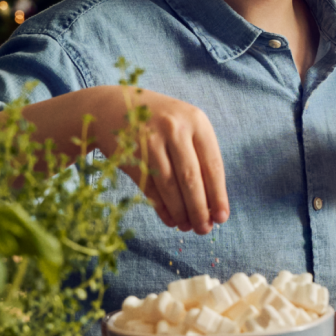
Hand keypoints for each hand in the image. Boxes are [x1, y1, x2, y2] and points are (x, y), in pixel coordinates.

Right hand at [24, 86, 228, 234]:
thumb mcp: (186, 127)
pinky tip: (170, 219)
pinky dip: (161, 207)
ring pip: (169, 185)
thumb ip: (201, 158)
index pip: (213, 165)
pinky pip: (149, 187)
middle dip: (200, 209)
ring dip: (180, 212)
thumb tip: (214, 203)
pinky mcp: (129, 154)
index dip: (218, 195)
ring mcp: (148, 140)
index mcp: (196, 121)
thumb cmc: (162, 123)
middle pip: (191, 178)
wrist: (113, 106)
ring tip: (188, 227)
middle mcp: (174, 128)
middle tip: (204, 229)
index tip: (222, 217)